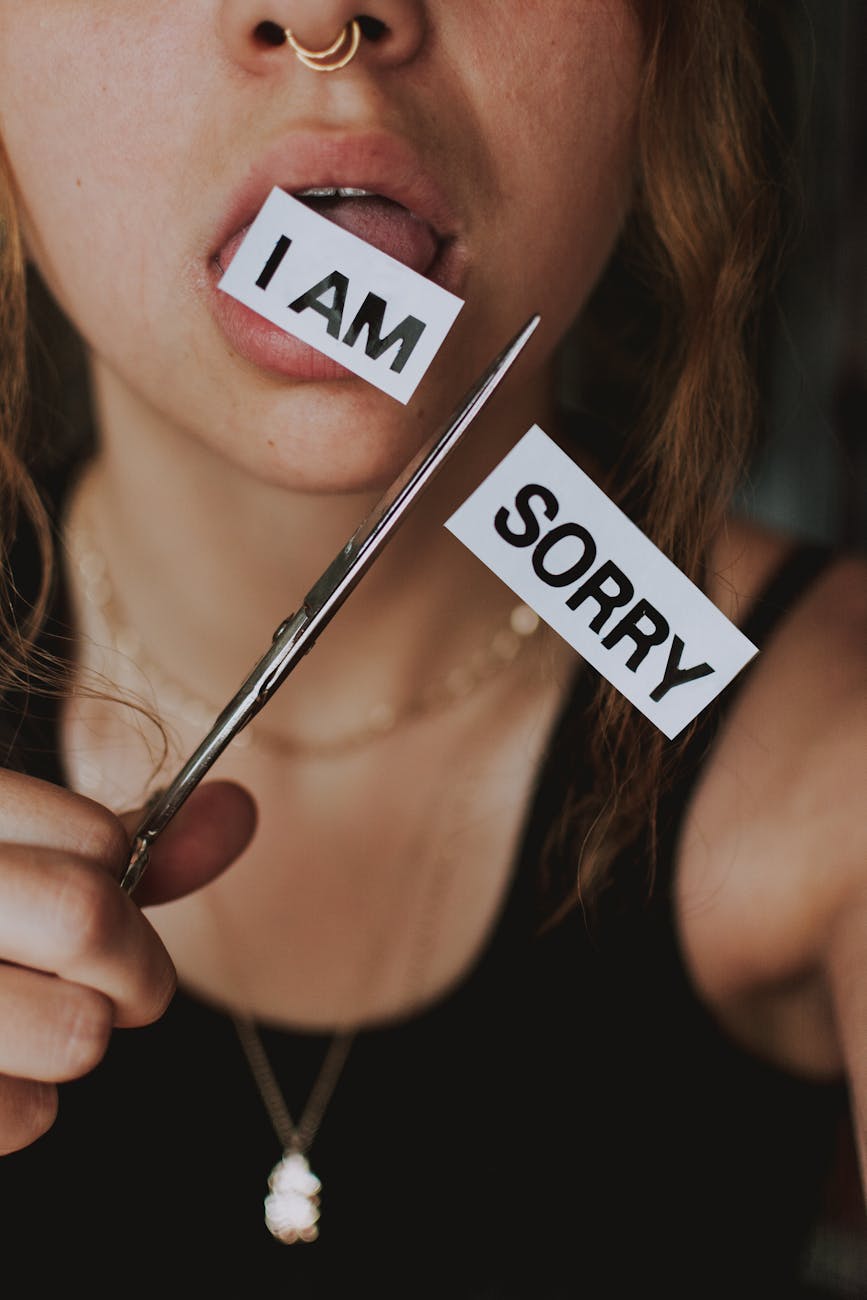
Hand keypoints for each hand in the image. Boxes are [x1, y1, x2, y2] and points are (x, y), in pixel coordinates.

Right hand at [0, 771, 255, 1154]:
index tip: (90, 889)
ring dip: (74, 1036)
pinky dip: (23, 1104)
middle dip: (131, 963)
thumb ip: (126, 843)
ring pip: (75, 1030)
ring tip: (26, 1019)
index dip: (119, 876)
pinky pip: (22, 1115)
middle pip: (89, 919)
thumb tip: (241, 813)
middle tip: (106, 978)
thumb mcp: (14, 856)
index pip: (99, 838)